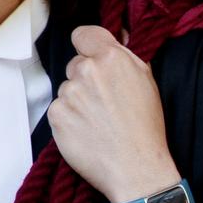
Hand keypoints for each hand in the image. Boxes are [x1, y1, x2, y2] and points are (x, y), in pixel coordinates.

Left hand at [47, 26, 180, 202]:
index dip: (88, 46)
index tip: (93, 58)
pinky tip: (87, 131)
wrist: (135, 168)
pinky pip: (58, 109)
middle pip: (75, 64)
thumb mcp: (147, 81)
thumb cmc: (145, 127)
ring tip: (98, 121)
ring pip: (67, 88)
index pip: (83, 34)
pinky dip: (68, 119)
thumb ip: (126, 55)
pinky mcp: (56, 115)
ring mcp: (69, 93)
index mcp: (111, 57)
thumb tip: (115, 36)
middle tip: (104, 101)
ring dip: (77, 100)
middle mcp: (86, 70)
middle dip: (86, 78)